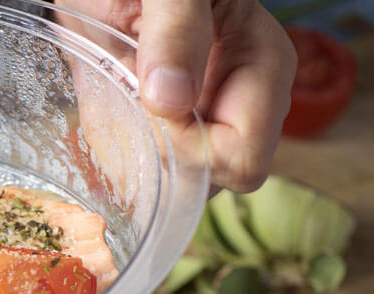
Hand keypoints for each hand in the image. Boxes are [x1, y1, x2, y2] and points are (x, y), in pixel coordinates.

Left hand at [65, 0, 296, 192]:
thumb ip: (176, 29)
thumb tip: (171, 100)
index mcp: (263, 67)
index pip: (242, 159)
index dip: (189, 149)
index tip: (149, 104)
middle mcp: (244, 102)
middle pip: (212, 179)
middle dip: (162, 159)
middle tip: (128, 99)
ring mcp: (210, 117)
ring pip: (180, 183)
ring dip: (137, 158)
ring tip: (117, 98)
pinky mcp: (176, 125)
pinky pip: (153, 170)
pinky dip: (123, 154)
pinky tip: (110, 111)